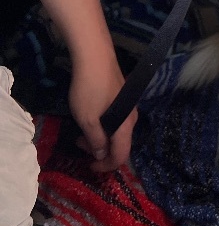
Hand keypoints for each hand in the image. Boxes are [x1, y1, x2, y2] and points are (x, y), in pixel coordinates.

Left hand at [68, 55, 136, 172]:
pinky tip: (90, 117)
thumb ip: (95, 140)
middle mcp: (131, 118)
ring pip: (117, 131)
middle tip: (79, 145)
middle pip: (120, 144)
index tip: (88, 166)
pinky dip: (103, 126)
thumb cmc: (90, 90)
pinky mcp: (123, 97)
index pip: (121, 156)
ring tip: (81, 132)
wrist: (96, 58)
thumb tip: (101, 154)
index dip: (106, 167)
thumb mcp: (88, 120)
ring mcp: (128, 106)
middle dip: (100, 151)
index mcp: (125, 127)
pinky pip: (116, 120)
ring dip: (100, 138)